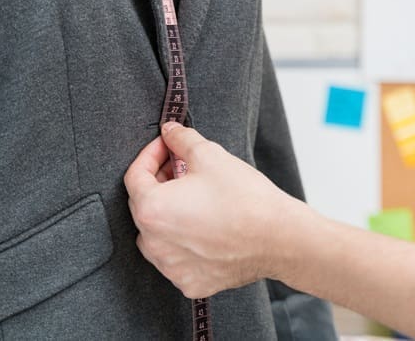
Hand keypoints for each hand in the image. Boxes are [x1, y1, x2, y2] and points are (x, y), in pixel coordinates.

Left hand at [124, 123, 308, 297]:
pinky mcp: (189, 282)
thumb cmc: (244, 198)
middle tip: (181, 166)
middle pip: (143, 205)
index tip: (166, 146)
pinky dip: (182, 241)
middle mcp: (154, 243)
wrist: (279, 238)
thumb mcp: (209, 155)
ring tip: (193, 196)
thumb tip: (169, 131)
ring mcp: (170, 267)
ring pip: (156, 234)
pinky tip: (203, 225)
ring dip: (168, 213)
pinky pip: (175, 257)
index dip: (150, 154)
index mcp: (152, 210)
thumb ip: (181, 140)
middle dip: (158, 181)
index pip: (135, 176)